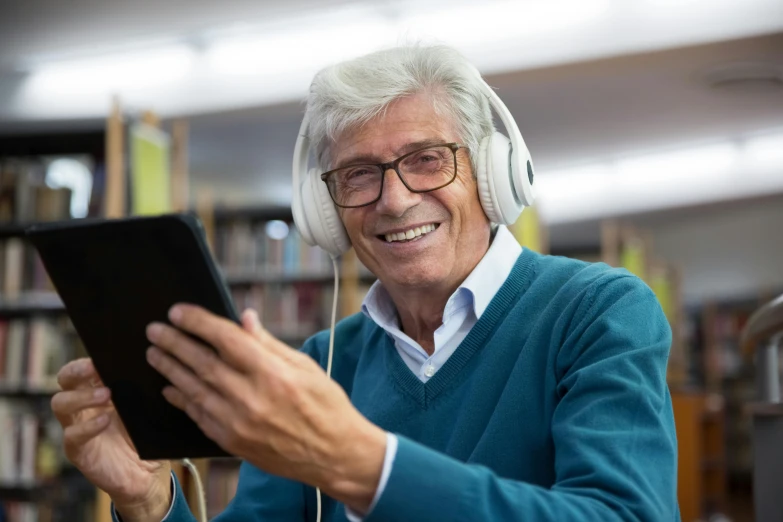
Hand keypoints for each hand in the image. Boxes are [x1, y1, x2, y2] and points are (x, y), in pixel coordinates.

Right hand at [51, 358, 171, 521]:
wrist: (148, 472)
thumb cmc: (146, 433)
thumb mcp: (146, 407)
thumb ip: (140, 388)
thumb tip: (150, 360)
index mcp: (97, 389)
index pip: (81, 368)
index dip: (86, 360)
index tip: (102, 356)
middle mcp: (82, 406)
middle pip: (64, 380)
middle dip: (76, 371)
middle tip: (94, 368)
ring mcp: (77, 427)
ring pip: (60, 404)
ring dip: (81, 397)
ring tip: (107, 395)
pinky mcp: (78, 450)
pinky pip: (71, 436)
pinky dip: (87, 426)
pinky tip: (105, 421)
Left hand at [145, 305, 386, 512]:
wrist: (334, 454)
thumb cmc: (326, 405)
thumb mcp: (305, 366)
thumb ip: (268, 344)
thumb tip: (243, 318)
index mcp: (274, 373)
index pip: (226, 339)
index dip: (199, 322)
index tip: (178, 311)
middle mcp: (252, 398)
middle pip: (203, 364)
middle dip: (175, 343)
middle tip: (154, 330)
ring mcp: (239, 424)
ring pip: (194, 390)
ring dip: (170, 369)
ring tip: (154, 353)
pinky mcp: (233, 443)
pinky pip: (200, 417)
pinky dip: (183, 400)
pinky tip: (170, 387)